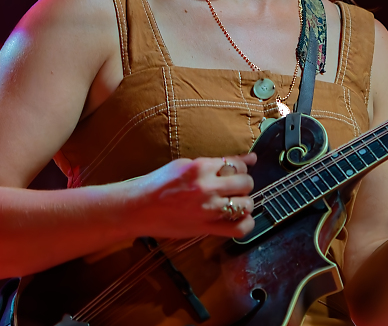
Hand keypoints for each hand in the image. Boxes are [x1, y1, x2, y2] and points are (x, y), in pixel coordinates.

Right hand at [130, 153, 256, 237]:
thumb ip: (215, 162)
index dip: (242, 167)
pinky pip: (238, 229)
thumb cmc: (158, 184)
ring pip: (246, 203)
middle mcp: (207, 186)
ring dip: (244, 202)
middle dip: (243, 183)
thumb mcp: (184, 164)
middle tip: (234, 187)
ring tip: (234, 202)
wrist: (138, 208)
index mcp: (200, 167)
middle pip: (246, 182)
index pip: (237, 163)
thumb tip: (248, 158)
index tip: (239, 170)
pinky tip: (239, 219)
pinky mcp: (206, 228)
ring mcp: (208, 209)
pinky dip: (245, 224)